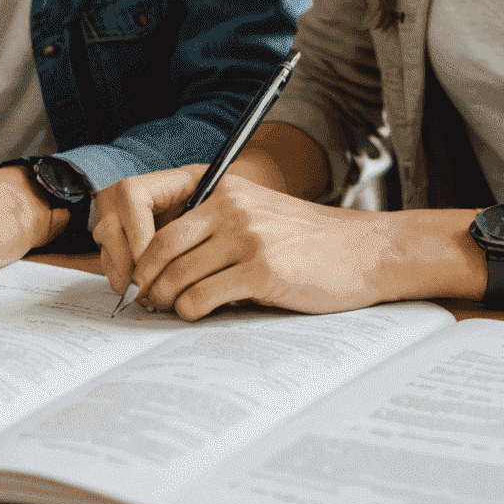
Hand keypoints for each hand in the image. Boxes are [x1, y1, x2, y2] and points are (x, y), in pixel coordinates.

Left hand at [93, 166, 395, 320]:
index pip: (161, 217)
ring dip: (166, 301)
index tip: (138, 274)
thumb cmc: (310, 242)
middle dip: (146, 281)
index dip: (141, 251)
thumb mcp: (260, 215)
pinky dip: (191, 311)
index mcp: (226, 189)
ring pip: (178, 276)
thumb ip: (217, 227)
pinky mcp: (262, 271)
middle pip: (161, 249)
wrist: (365, 251)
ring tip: (170, 311)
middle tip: (146, 301)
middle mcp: (232, 207)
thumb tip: (165, 264)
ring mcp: (247, 238)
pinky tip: (197, 315)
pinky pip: (203, 297)